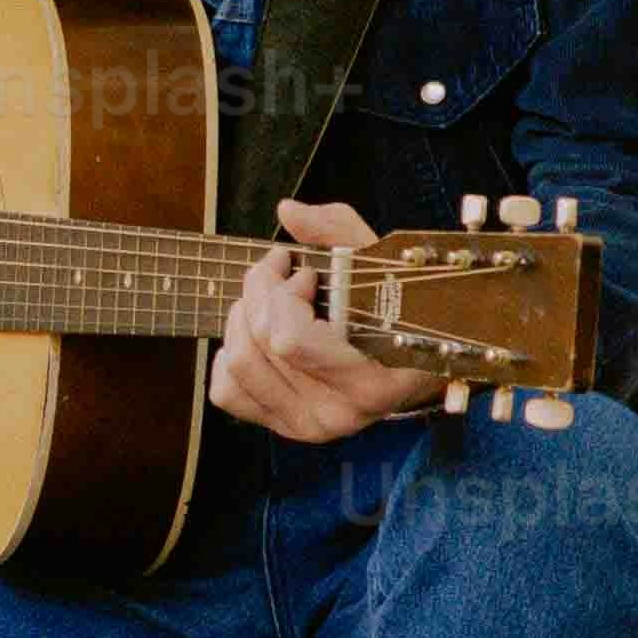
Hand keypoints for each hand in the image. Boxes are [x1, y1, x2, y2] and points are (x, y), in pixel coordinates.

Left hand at [209, 197, 444, 445]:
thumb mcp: (383, 267)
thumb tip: (287, 211)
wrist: (412, 366)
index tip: (306, 273)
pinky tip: (259, 337)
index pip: (288, 340)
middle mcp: (335, 414)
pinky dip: (231, 357)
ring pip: (237, 362)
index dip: (286, 292)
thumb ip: (337, 232)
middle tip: (283, 274)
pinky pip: (225, 390)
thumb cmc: (400, 312)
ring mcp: (306, 425)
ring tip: (272, 300)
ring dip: (244, 318)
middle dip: (261, 292)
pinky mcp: (281, 426)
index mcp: (368, 382)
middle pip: (257, 342)